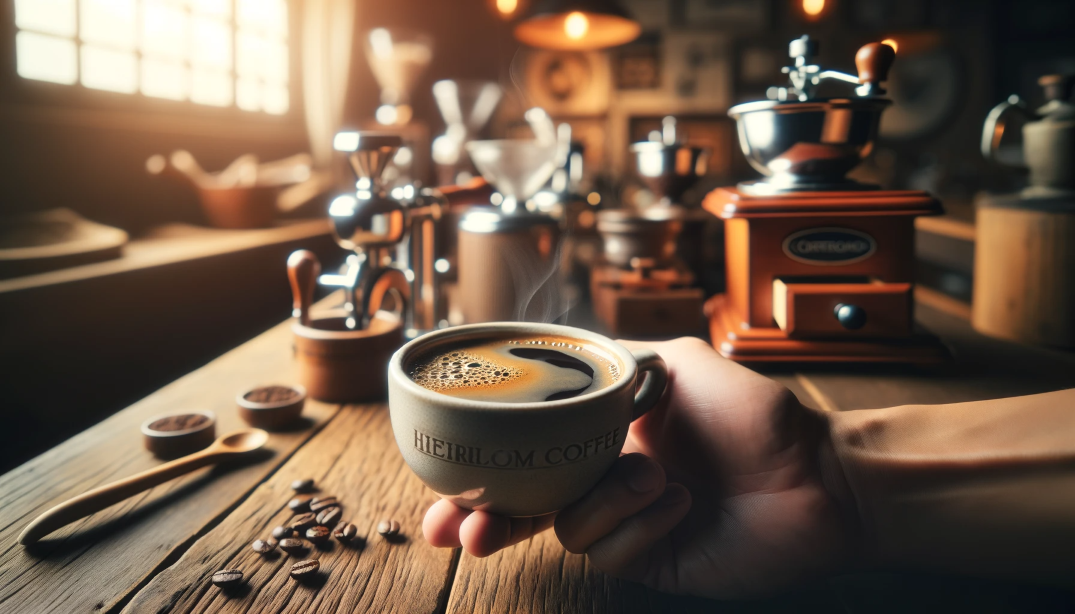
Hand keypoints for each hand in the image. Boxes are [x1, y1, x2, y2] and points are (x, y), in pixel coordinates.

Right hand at [423, 338, 856, 597]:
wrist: (818, 475)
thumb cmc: (754, 414)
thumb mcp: (675, 362)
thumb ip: (613, 358)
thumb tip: (556, 345)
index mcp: (601, 433)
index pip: (523, 450)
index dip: (479, 464)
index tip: (440, 474)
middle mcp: (603, 478)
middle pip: (521, 505)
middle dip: (484, 520)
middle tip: (462, 532)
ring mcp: (624, 524)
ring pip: (566, 527)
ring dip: (603, 502)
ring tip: (654, 480)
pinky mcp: (649, 562)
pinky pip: (609, 553)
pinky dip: (639, 527)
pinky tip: (680, 506)